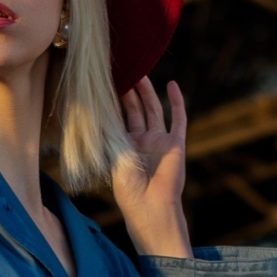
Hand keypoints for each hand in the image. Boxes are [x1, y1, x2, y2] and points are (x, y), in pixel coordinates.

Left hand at [112, 76, 190, 256]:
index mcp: (124, 147)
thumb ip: (110, 133)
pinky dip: (176, 101)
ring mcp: (159, 141)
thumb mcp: (113, 155)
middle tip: (123, 69)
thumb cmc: (127, 188)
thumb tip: (97, 108)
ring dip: (147, 92)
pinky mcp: (175, 143)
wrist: (149, 206)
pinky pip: (178, 118)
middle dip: (129, 91)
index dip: (114, 100)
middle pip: (135, 110)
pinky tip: (172, 84)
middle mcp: (142, 141)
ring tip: (140, 70)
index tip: (106, 81)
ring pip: (154, 109)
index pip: (118, 118)